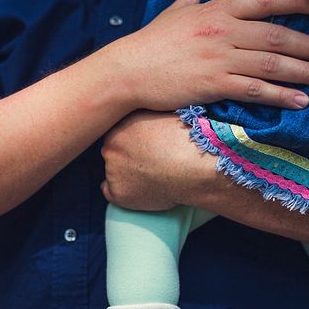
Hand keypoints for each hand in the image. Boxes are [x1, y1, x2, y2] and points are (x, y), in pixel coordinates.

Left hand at [101, 111, 218, 210]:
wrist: (197, 168)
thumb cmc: (190, 141)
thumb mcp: (167, 114)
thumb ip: (149, 116)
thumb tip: (149, 120)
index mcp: (122, 123)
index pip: (117, 132)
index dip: (132, 141)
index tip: (144, 148)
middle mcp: (111, 145)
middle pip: (112, 151)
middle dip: (126, 156)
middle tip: (147, 162)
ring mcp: (112, 170)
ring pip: (113, 172)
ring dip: (126, 175)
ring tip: (152, 176)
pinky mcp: (118, 192)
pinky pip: (112, 194)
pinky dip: (124, 193)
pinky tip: (143, 189)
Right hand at [102, 0, 308, 113]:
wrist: (127, 70)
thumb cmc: (152, 42)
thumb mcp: (176, 8)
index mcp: (217, 9)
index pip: (266, 0)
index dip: (299, 1)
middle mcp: (223, 30)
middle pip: (278, 36)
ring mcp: (220, 58)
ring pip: (273, 64)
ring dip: (304, 71)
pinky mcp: (214, 84)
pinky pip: (256, 90)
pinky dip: (281, 95)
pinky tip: (299, 101)